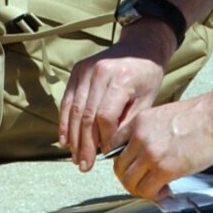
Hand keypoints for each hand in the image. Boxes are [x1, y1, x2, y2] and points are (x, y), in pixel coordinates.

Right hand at [58, 17, 175, 170]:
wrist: (141, 47)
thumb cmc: (146, 77)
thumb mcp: (146, 100)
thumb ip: (127, 124)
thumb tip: (109, 149)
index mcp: (122, 79)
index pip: (105, 116)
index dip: (104, 138)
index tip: (107, 154)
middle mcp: (100, 72)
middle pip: (87, 115)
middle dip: (84, 144)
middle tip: (84, 166)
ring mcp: (86, 70)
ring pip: (75, 110)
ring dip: (73, 137)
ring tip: (75, 158)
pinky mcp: (77, 71)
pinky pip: (68, 100)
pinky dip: (65, 122)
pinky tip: (66, 141)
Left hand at [113, 94, 212, 201]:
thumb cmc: (202, 115)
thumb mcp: (165, 115)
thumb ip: (151, 132)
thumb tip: (150, 151)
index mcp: (140, 122)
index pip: (114, 145)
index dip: (123, 160)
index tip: (132, 167)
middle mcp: (140, 137)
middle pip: (119, 167)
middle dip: (129, 179)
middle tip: (142, 183)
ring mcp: (151, 153)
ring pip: (129, 181)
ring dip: (140, 190)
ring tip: (155, 190)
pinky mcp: (165, 168)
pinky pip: (147, 190)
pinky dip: (153, 196)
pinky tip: (164, 191)